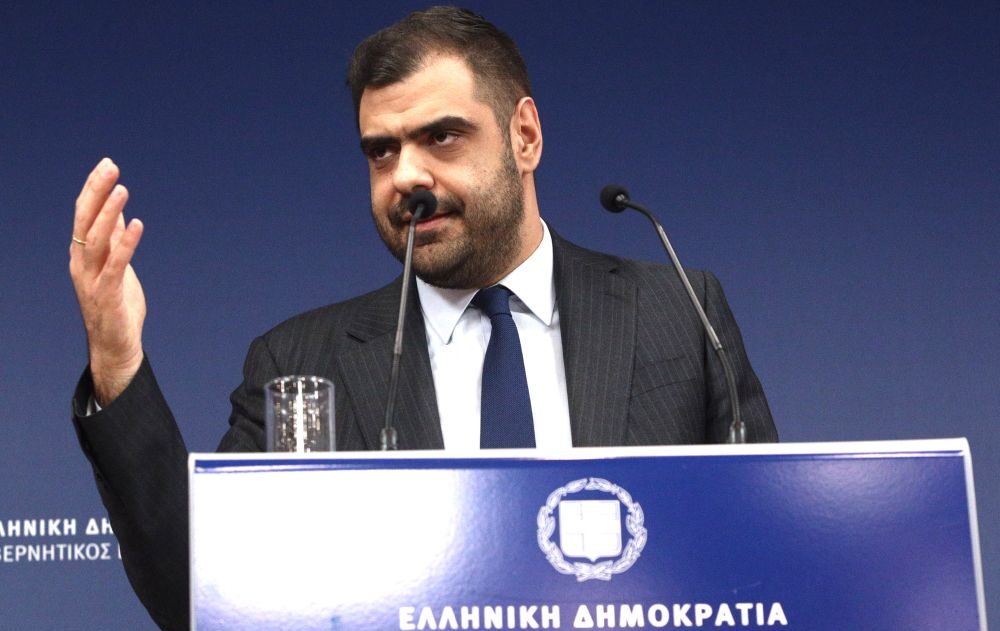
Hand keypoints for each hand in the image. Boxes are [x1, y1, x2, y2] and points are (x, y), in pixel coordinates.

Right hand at [69, 158, 145, 405]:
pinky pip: (117, 264)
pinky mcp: (109, 294)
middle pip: (85, 221)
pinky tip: (137, 224)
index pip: (84, 214)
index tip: (106, 165)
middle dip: (97, 192)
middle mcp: (82, 263)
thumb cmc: (116, 305)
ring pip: (96, 240)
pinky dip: (126, 243)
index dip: (94, 189)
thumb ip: (114, 239)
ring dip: (109, 213)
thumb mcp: (115, 265)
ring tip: (122, 189)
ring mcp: (92, 279)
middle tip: (110, 167)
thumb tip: (117, 210)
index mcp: (82, 255)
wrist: (115, 346)